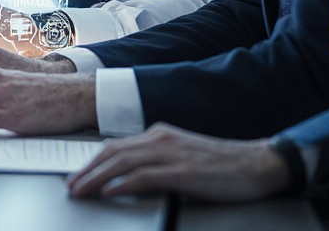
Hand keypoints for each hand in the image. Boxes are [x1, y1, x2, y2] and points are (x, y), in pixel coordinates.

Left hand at [67, 124, 290, 201]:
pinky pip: (145, 176)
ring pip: (122, 163)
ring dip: (96, 177)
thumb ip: (156, 161)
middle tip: (70, 186)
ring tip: (80, 190)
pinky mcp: (184, 172)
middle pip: (112, 153)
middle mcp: (161, 140)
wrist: (258, 163)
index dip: (92, 161)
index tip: (76, 175)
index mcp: (159, 135)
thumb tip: (128, 176)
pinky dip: (123, 183)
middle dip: (86, 170)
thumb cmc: (222, 165)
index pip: (115, 146)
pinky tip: (109, 191)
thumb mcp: (182, 156)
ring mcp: (172, 154)